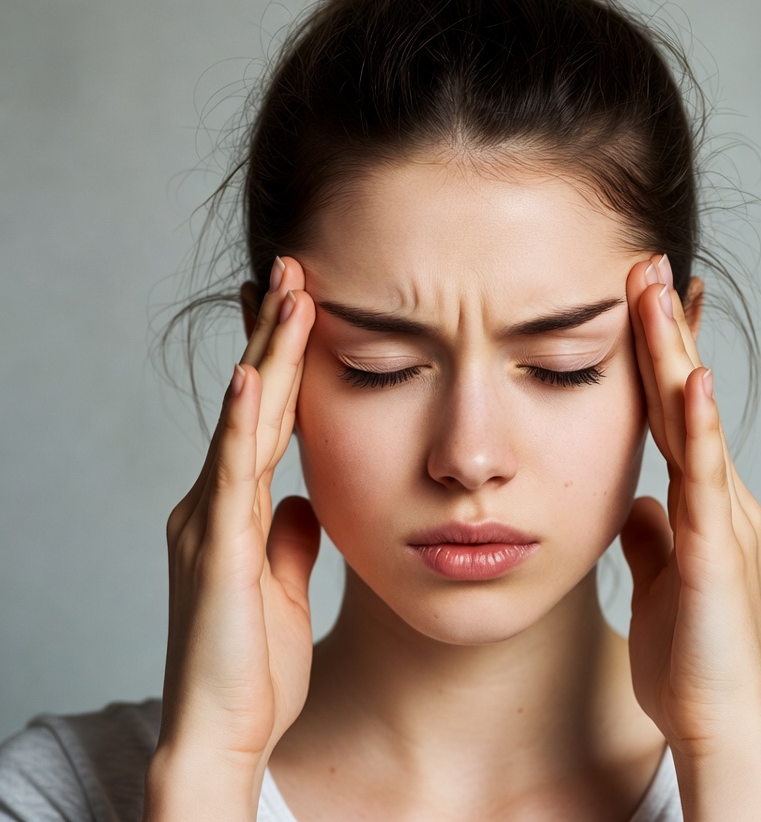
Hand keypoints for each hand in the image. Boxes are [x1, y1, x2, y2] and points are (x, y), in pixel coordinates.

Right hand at [148, 256, 318, 813]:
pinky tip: (255, 376)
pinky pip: (234, 473)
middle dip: (275, 335)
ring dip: (268, 355)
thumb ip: (290, 536)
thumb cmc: (253, 664)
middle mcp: (215, 503)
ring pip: (246, 420)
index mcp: (235, 509)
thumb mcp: (283, 583)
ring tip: (290, 293)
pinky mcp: (218, 549)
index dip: (281, 362)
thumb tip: (307, 501)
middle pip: (253, 401)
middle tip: (296, 270)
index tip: (300, 307)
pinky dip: (244, 422)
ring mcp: (211, 521)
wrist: (224, 732)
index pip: (263, 417)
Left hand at [621, 255, 760, 819]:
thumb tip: (634, 502)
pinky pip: (703, 476)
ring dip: (674, 353)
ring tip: (657, 291)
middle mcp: (717, 496)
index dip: (658, 355)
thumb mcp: (659, 576)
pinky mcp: (716, 549)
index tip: (642, 300)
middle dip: (663, 329)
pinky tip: (689, 379)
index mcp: (699, 500)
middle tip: (645, 264)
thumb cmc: (686, 654)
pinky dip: (697, 426)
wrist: (715, 723)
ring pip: (691, 419)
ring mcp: (722, 517)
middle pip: (682, 397)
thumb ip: (652, 533)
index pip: (672, 409)